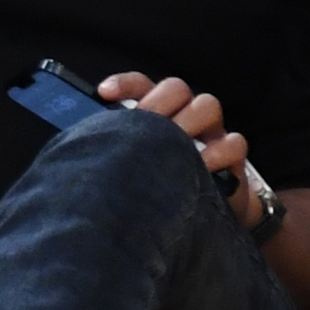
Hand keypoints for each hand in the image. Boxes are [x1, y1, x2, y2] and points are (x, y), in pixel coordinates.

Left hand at [99, 71, 263, 227]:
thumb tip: (76, 145)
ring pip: (206, 106)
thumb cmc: (153, 190)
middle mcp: (182, 117)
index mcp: (154, 115)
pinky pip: (233, 142)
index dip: (124, 85)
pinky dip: (217, 153)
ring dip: (187, 123)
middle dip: (158, 102)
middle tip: (144, 126)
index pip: (141, 86)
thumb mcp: (127, 168)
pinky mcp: (231, 156)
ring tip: (170, 148)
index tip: (104, 94)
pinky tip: (200, 167)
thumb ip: (111, 149)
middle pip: (176, 88)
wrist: (190, 224)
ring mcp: (209, 134)